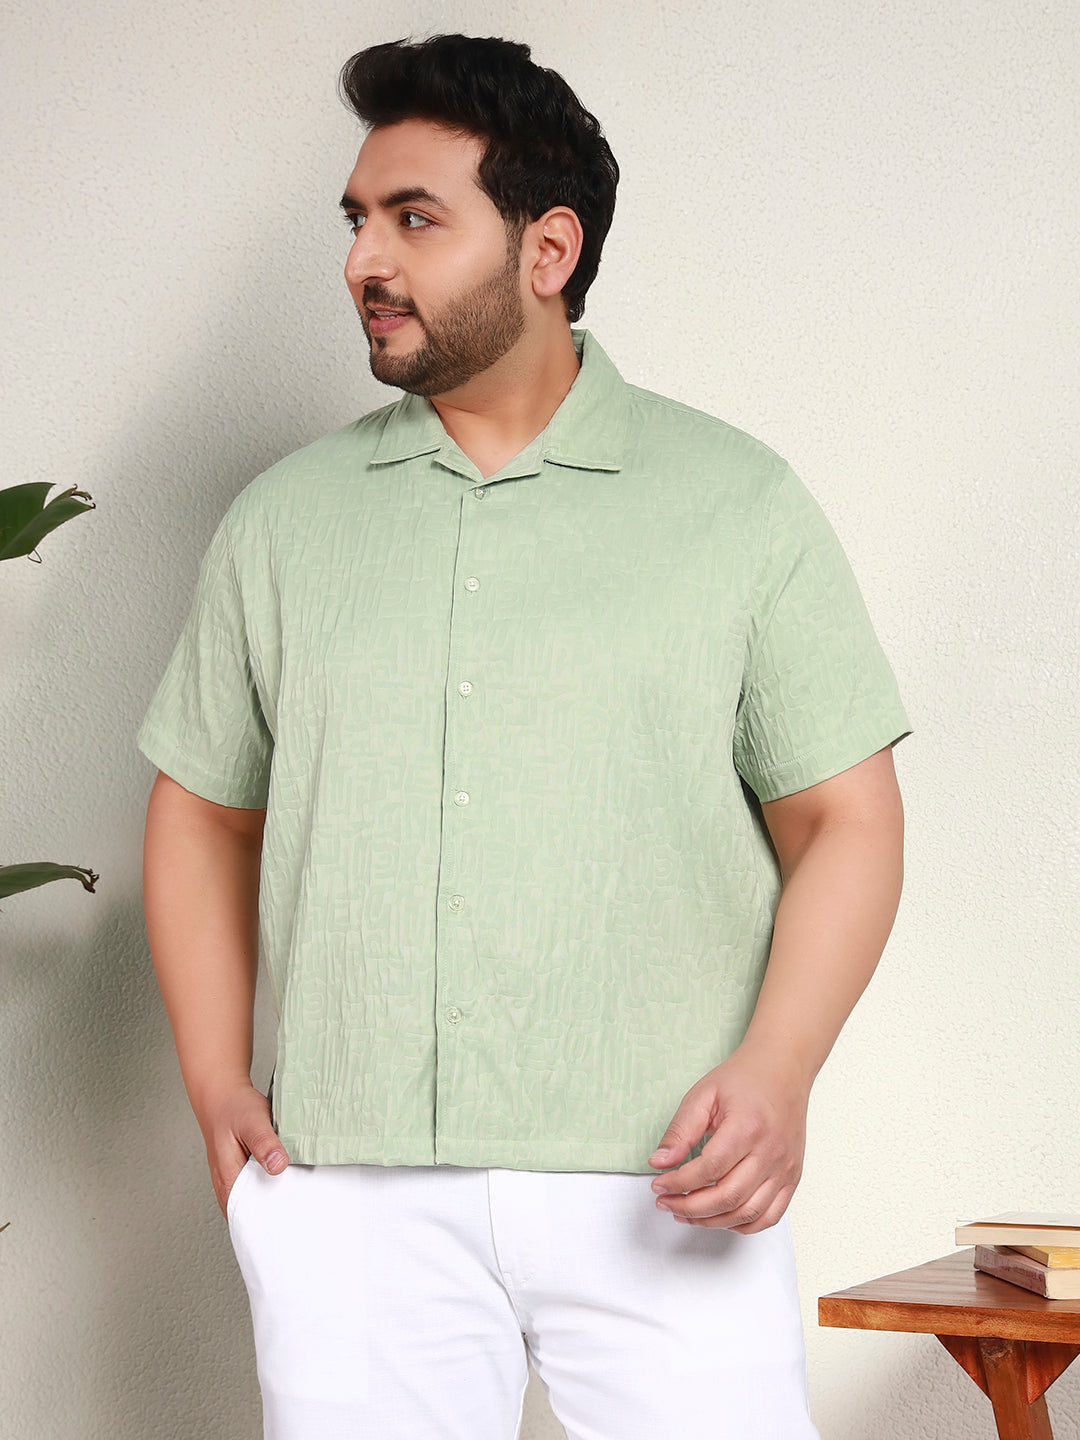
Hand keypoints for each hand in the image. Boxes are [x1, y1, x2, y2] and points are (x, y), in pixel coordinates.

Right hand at [197, 1080, 289, 1217]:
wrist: (222, 1095)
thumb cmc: (234, 1108)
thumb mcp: (253, 1121)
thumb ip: (264, 1143)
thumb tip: (278, 1166)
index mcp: (228, 1179)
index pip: (247, 1215)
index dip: (268, 1220)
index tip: (290, 1221)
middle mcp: (227, 1184)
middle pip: (251, 1212)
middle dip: (273, 1215)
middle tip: (299, 1213)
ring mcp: (232, 1179)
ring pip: (253, 1200)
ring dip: (271, 1201)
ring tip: (296, 1201)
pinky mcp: (239, 1171)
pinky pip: (254, 1188)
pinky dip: (268, 1188)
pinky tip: (285, 1182)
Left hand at [647, 1047, 810, 1232]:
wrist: (783, 1071)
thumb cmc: (744, 1080)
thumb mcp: (704, 1095)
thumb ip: (680, 1130)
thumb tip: (659, 1162)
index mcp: (747, 1127)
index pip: (709, 1169)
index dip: (679, 1183)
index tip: (659, 1184)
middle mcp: (770, 1152)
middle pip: (727, 1197)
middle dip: (689, 1207)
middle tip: (666, 1202)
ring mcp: (784, 1168)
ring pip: (747, 1213)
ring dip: (712, 1221)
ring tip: (685, 1212)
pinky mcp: (792, 1177)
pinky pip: (769, 1216)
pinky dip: (741, 1224)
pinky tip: (719, 1216)